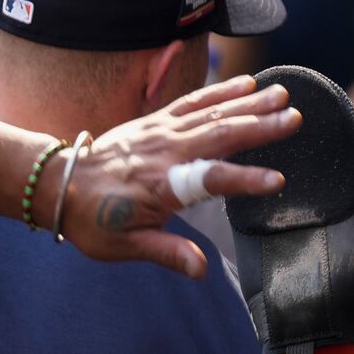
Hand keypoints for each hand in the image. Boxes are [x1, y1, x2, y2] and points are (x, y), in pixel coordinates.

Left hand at [53, 77, 298, 278]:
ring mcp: (161, 131)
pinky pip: (195, 101)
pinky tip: (248, 84)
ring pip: (212, 113)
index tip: (276, 181)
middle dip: (260, 127)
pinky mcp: (157, 120)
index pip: (209, 180)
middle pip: (219, 135)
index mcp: (160, 185)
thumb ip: (167, 253)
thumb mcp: (125, 245)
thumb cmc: (94, 220)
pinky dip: (222, 91)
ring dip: (249, 104)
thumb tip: (200, 269)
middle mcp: (164, 152)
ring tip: (282, 95)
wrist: (59, 184)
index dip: (243, 180)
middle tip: (295, 119)